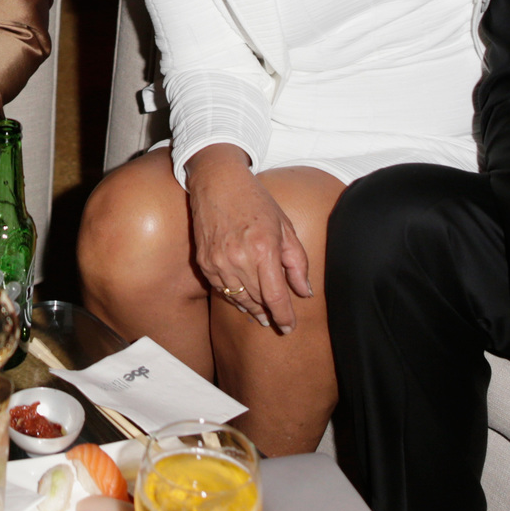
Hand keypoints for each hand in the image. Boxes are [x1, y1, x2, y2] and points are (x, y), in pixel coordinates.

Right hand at [183, 146, 312, 332]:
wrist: (218, 183)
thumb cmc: (256, 202)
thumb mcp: (285, 227)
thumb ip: (297, 262)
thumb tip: (305, 292)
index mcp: (264, 249)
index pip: (276, 297)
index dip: (284, 317)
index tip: (289, 327)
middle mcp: (239, 259)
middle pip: (257, 300)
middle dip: (269, 313)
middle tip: (277, 320)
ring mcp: (218, 262)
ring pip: (238, 298)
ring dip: (251, 308)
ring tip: (260, 314)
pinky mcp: (204, 262)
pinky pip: (221, 289)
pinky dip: (233, 295)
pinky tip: (241, 297)